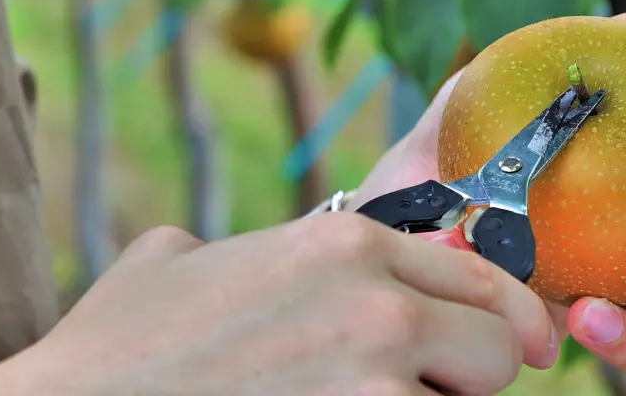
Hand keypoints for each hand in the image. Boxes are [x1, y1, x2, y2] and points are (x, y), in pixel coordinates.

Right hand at [0, 213, 560, 395]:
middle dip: (466, 374)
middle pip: (495, 349)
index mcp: (342, 244)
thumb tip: (236, 259)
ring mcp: (375, 391)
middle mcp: (376, 307)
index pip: (475, 273)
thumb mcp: (174, 261)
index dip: (498, 313)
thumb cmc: (112, 352)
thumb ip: (242, 251)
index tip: (513, 343)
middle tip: (418, 390)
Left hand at [346, 12, 625, 374]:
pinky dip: (554, 337)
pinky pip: (559, 350)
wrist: (387, 197)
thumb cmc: (461, 135)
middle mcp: (622, 257)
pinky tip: (534, 311)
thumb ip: (598, 46)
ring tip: (593, 314)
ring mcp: (582, 304)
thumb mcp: (517, 76)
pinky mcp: (532, 338)